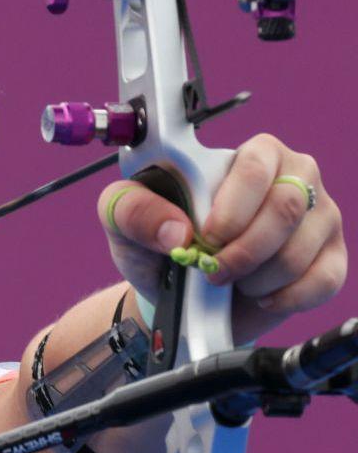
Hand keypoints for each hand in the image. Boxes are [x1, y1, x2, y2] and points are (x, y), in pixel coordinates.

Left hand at [97, 133, 346, 341]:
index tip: (206, 237)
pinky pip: (324, 278)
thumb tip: (177, 231)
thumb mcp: (122, 219)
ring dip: (257, 277)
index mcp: (244, 156)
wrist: (174, 294)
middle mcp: (290, 177)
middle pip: (287, 206)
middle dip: (244, 249)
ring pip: (302, 248)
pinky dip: (286, 296)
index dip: (233, 207)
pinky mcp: (330, 257)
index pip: (256, 163)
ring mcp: (317, 216)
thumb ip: (134, 210)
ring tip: (231, 279)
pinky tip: (259, 294)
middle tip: (213, 269)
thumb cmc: (154, 243)